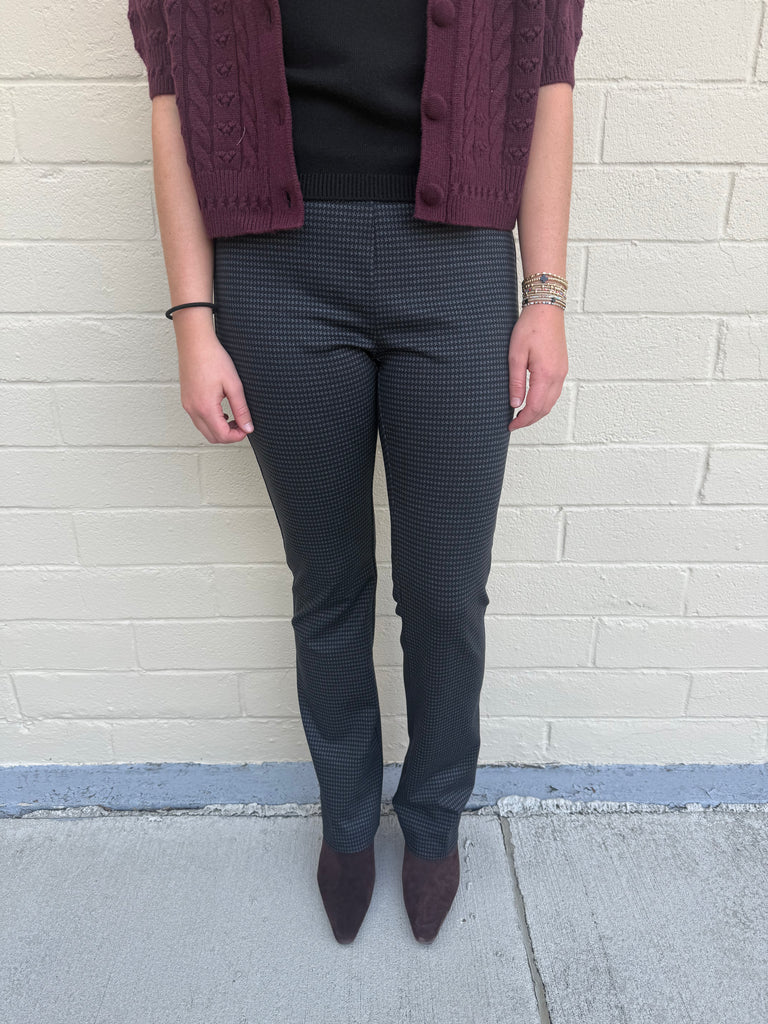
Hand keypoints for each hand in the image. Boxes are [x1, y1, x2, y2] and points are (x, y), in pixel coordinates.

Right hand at [175, 320, 253, 443]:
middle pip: (212, 437)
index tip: (247, 428)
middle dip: (229, 435)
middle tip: (242, 424)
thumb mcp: (234, 385)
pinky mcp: (186, 400)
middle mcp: (193, 409)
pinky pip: (198, 419)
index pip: (222, 436)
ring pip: (204, 430)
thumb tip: (248, 427)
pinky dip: (210, 421)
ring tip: (233, 417)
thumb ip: (241, 409)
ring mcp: (187, 405)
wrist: (195, 342)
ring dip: (219, 429)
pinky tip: (221, 411)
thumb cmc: (213, 358)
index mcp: (205, 407)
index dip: (237, 436)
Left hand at [508, 303, 568, 430]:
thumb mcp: (515, 356)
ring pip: (551, 402)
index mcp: (546, 375)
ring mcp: (562, 372)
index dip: (522, 421)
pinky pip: (554, 392)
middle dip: (529, 420)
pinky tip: (533, 401)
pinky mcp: (562, 367)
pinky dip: (544, 402)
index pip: (534, 407)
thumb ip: (516, 382)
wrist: (546, 309)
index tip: (510, 426)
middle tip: (514, 424)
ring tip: (521, 416)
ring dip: (537, 412)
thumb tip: (515, 404)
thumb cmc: (530, 328)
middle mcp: (558, 376)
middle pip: (545, 409)